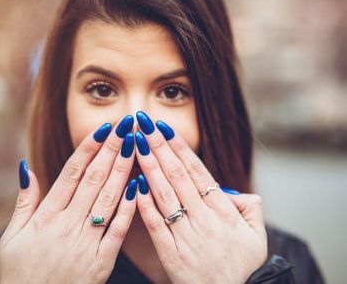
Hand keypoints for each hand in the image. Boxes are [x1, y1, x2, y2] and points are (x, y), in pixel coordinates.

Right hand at [0, 115, 137, 283]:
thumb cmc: (20, 272)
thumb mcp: (13, 236)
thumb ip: (24, 201)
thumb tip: (27, 168)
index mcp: (47, 216)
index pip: (72, 173)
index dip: (90, 148)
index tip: (105, 128)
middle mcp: (68, 224)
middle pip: (94, 179)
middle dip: (112, 150)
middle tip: (127, 125)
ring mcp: (86, 242)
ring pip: (108, 199)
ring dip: (123, 170)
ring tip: (136, 146)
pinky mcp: (101, 261)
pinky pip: (117, 231)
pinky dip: (128, 208)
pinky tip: (139, 186)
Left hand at [134, 111, 266, 283]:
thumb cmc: (241, 265)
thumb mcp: (256, 235)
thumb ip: (250, 207)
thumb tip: (234, 190)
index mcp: (222, 211)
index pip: (197, 172)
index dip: (180, 149)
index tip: (165, 129)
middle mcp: (203, 219)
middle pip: (177, 176)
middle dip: (159, 148)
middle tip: (143, 125)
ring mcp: (185, 235)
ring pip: (164, 195)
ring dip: (149, 167)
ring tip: (135, 145)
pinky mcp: (170, 252)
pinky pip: (155, 224)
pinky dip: (144, 204)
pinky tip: (134, 183)